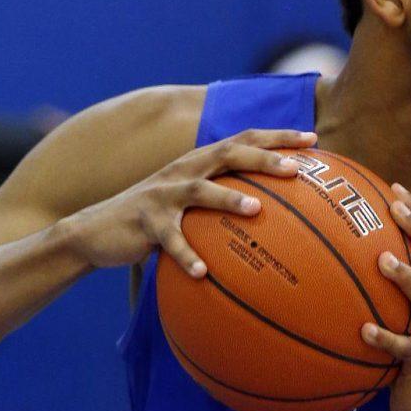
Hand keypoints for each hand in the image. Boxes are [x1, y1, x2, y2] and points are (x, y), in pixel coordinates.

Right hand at [59, 128, 317, 272]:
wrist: (96, 231)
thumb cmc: (155, 220)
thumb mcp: (190, 204)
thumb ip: (224, 201)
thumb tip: (274, 216)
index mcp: (199, 163)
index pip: (244, 140)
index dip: (278, 136)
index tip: (313, 139)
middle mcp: (184, 171)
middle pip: (228, 153)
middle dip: (263, 156)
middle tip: (295, 168)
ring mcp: (163, 195)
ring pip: (200, 191)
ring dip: (228, 197)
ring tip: (255, 209)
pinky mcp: (145, 222)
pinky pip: (170, 241)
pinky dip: (186, 255)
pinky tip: (203, 273)